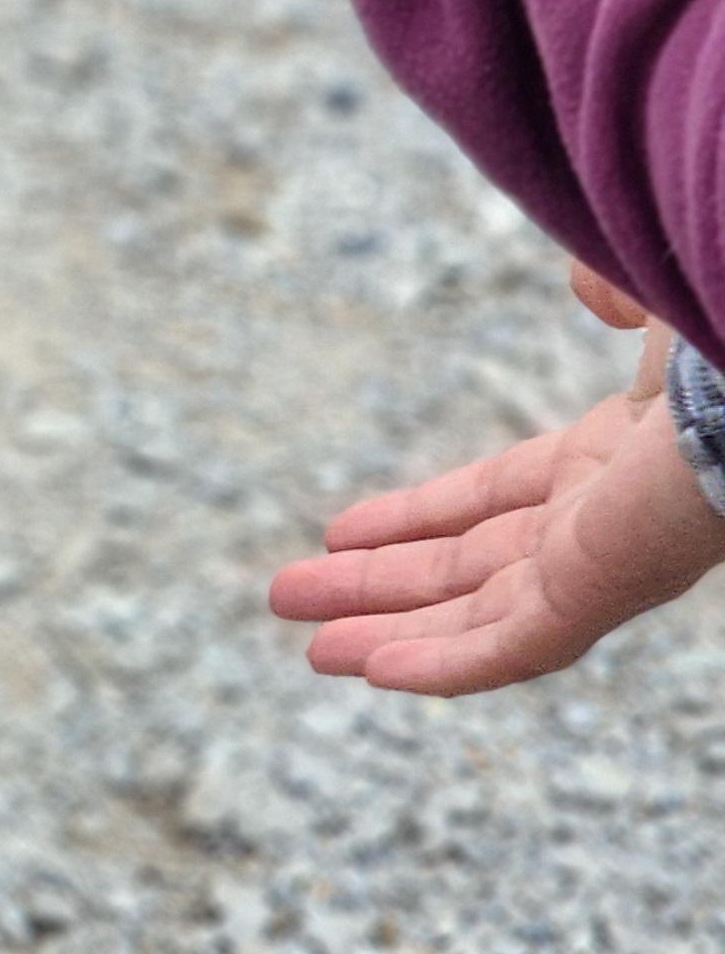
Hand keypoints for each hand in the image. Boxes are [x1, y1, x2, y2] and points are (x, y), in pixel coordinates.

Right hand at [267, 269, 724, 692]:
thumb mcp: (658, 294)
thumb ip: (616, 287)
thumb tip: (589, 284)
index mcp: (615, 462)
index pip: (494, 504)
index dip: (415, 517)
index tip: (343, 530)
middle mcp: (603, 523)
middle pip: (467, 569)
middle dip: (380, 586)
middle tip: (293, 598)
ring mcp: (603, 565)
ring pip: (476, 617)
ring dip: (389, 632)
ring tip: (306, 648)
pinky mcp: (602, 592)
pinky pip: (509, 646)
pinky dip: (441, 662)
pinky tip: (370, 669)